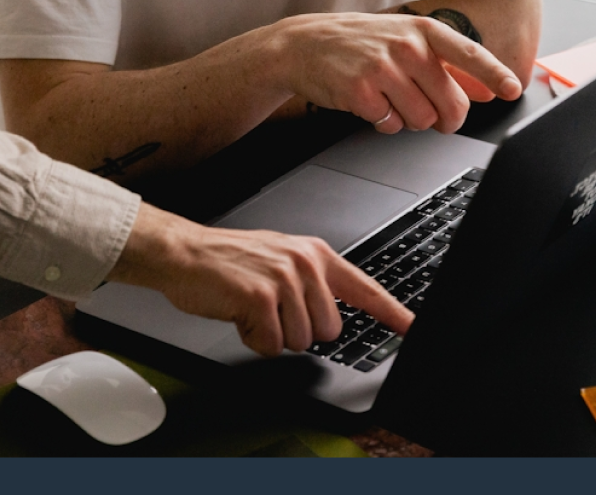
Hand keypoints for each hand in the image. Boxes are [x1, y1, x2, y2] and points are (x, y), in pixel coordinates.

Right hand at [110, 204, 413, 355]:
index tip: (411, 328)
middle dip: (298, 331)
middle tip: (270, 311)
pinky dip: (253, 339)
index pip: (366, 289)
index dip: (392, 313)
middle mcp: (306, 264)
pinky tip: (240, 315)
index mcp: (317, 255)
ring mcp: (284, 279)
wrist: (184, 252)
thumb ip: (313, 284)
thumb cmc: (230, 262)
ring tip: (252, 309)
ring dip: (272, 335)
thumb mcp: (282, 262)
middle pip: (329, 330)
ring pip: (300, 340)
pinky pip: (272, 344)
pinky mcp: (260, 296)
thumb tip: (331, 316)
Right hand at [269, 12, 522, 133]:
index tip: (512, 90)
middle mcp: (407, 47)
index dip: (494, 75)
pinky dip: (385, 123)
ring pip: (423, 121)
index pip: (470, 54)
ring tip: (392, 99)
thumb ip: (450, 66)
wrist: (303, 44)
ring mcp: (383, 68)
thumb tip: (488, 91)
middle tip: (435, 116)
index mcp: (424, 31)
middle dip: (447, 119)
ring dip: (411, 120)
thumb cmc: (363, 44)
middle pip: (452, 104)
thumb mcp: (407, 43)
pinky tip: (371, 104)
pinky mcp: (361, 92)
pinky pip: (392, 126)